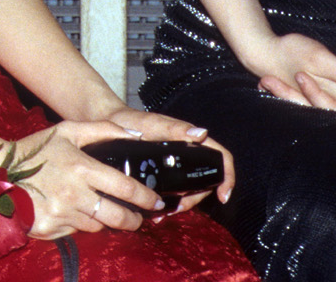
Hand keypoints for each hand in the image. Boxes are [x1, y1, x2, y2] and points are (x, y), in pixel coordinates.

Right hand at [3, 119, 166, 237]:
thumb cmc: (34, 151)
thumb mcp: (66, 130)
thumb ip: (102, 129)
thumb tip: (134, 133)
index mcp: (82, 167)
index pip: (125, 188)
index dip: (146, 198)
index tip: (156, 201)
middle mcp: (74, 194)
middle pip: (117, 216)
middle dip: (133, 220)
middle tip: (139, 218)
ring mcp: (62, 215)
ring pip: (97, 226)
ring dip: (104, 221)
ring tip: (103, 211)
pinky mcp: (50, 230)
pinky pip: (75, 232)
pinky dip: (79, 225)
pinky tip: (73, 213)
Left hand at [95, 106, 234, 207]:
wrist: (108, 125)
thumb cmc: (131, 120)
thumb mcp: (152, 124)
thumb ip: (175, 128)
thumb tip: (201, 133)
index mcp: (191, 140)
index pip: (220, 157)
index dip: (227, 176)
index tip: (222, 196)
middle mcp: (187, 153)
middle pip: (204, 181)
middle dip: (194, 200)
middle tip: (175, 210)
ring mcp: (176, 164)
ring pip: (189, 190)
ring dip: (181, 205)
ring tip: (162, 215)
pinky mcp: (164, 173)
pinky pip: (174, 192)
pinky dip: (169, 204)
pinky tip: (157, 211)